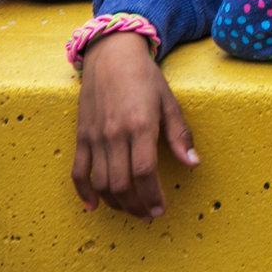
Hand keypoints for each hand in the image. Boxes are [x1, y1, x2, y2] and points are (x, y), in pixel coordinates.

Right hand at [72, 32, 197, 219]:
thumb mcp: (169, 101)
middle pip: (122, 183)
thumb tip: (194, 163)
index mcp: (140, 125)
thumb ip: (180, 135)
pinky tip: (95, 205)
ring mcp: (94, 137)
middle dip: (136, 206)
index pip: (145, 172)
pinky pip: (78, 172)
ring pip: (101, 183)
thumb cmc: (145, 78)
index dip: (153, 196)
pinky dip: (85, 192)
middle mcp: (114, 134)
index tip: (161, 209)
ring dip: (116, 203)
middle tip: (149, 216)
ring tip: (131, 210)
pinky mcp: (80, 136)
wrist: (111, 56)